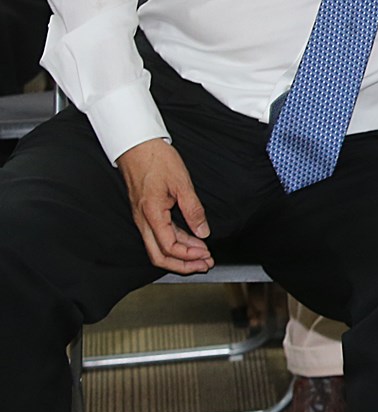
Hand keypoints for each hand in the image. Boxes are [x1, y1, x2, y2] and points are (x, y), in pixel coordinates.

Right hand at [116, 139, 212, 273]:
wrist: (137, 146)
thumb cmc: (155, 160)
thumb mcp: (181, 183)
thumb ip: (193, 209)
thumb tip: (203, 231)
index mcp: (151, 214)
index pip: (169, 247)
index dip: (189, 255)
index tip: (206, 255)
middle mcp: (143, 220)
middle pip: (159, 256)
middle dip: (183, 265)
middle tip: (204, 264)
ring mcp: (142, 218)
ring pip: (159, 247)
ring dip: (181, 254)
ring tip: (202, 256)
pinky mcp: (145, 213)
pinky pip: (159, 235)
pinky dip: (176, 242)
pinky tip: (191, 241)